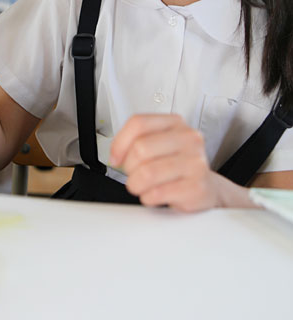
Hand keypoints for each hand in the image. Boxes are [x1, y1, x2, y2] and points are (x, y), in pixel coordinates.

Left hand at [109, 113, 238, 211]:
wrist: (206, 187)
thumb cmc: (177, 165)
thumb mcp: (158, 144)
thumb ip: (135, 141)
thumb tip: (116, 154)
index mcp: (175, 123)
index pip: (139, 123)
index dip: (120, 142)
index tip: (115, 157)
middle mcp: (188, 138)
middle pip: (141, 148)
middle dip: (129, 166)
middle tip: (134, 174)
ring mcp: (195, 162)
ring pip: (147, 173)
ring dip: (136, 184)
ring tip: (141, 186)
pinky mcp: (197, 187)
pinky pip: (158, 193)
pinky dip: (148, 197)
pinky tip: (154, 195)